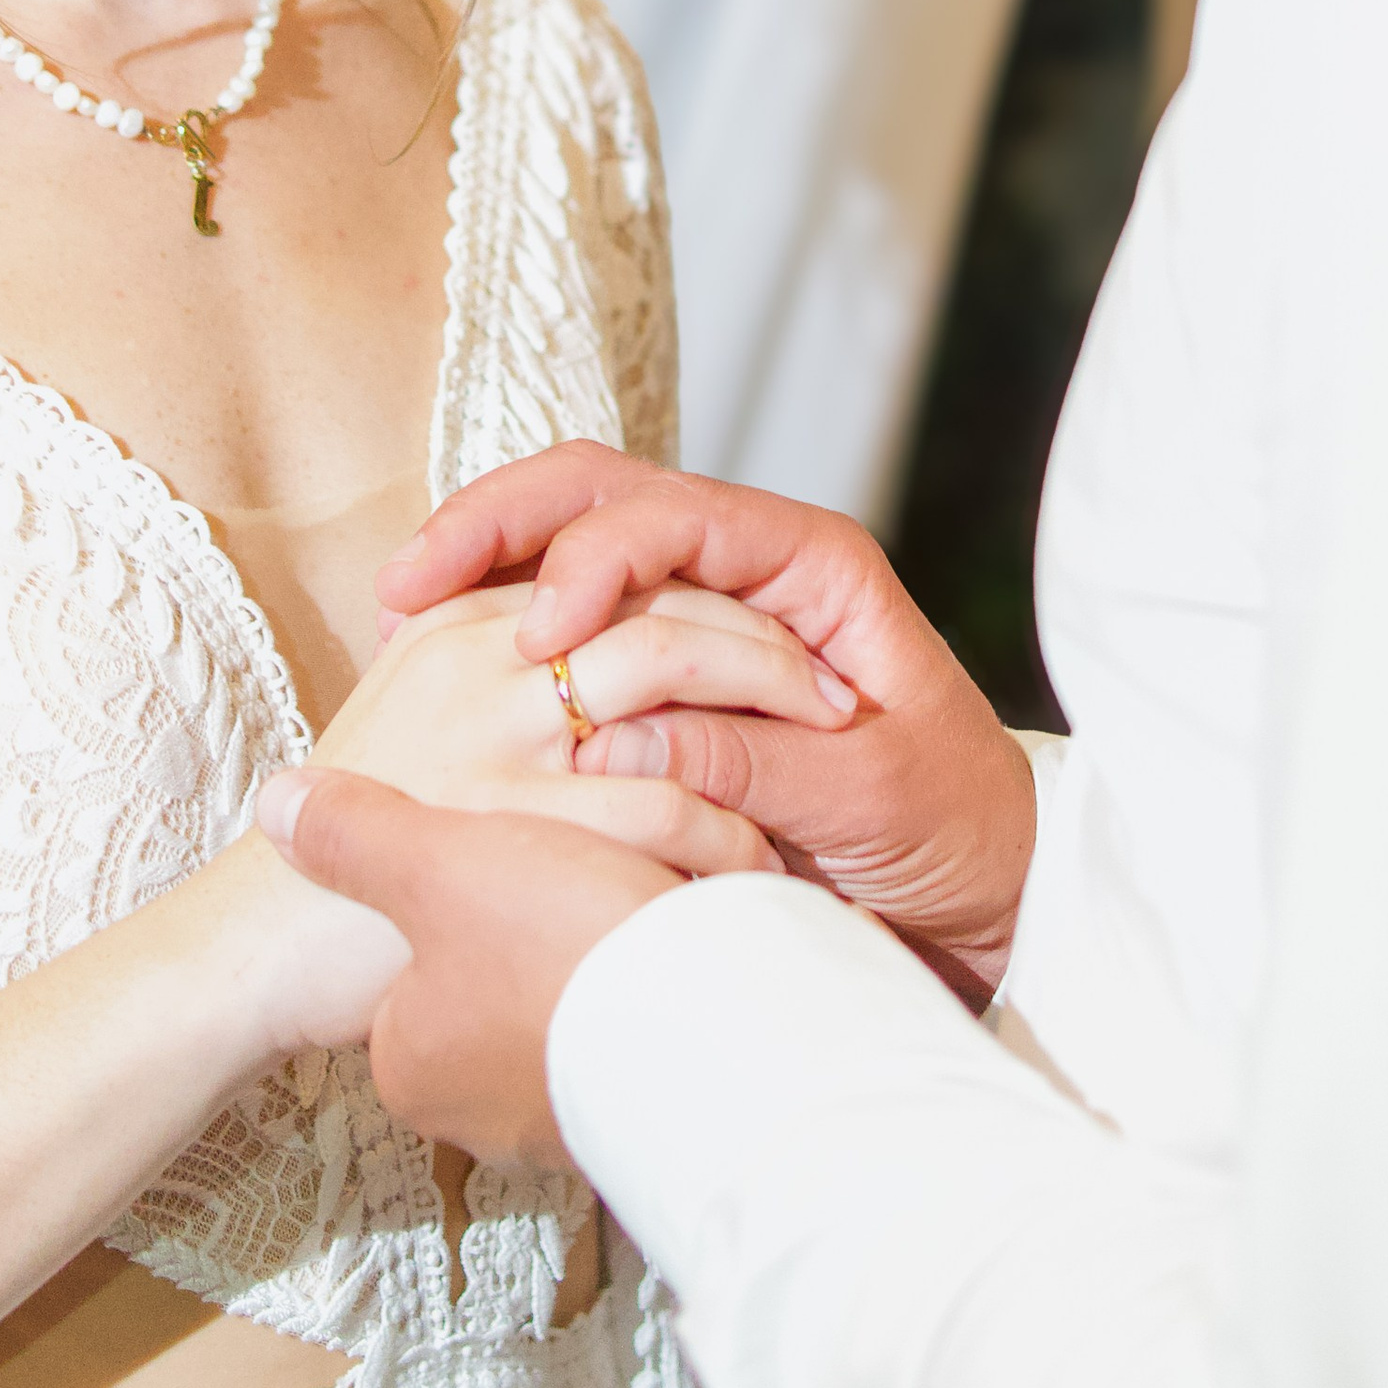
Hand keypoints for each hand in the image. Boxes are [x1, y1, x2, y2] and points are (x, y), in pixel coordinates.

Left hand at [259, 767, 675, 1166]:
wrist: (710, 1026)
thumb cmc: (559, 943)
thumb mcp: (439, 865)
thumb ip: (354, 834)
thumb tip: (276, 805)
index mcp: (409, 1059)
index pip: (408, 957)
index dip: (457, 891)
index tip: (503, 853)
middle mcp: (470, 1113)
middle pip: (485, 985)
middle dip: (529, 924)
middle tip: (569, 875)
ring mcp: (556, 1125)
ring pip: (560, 1008)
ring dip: (589, 954)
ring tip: (622, 903)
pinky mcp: (637, 1121)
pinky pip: (623, 1036)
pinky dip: (639, 989)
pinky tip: (663, 944)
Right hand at [378, 448, 1038, 993]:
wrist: (988, 889)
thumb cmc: (953, 832)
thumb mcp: (869, 800)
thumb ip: (755, 762)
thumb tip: (618, 743)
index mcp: (807, 564)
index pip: (670, 514)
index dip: (589, 559)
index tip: (534, 635)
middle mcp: (746, 567)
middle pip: (595, 498)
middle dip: (495, 526)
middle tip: (408, 587)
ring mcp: (697, 615)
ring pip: (567, 549)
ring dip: (480, 569)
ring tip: (399, 622)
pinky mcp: (666, 679)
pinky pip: (569, 630)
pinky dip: (497, 627)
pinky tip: (436, 663)